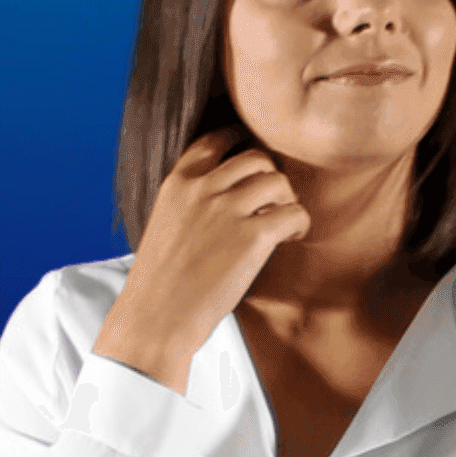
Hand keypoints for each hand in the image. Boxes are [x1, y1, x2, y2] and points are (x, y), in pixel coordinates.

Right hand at [94, 124, 309, 394]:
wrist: (156, 317)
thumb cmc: (161, 280)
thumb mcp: (166, 222)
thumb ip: (192, 199)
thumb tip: (232, 190)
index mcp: (178, 182)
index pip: (216, 139)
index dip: (241, 141)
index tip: (254, 155)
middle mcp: (203, 188)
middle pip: (256, 157)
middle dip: (270, 176)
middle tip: (273, 201)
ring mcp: (227, 210)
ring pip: (279, 180)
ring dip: (288, 199)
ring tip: (283, 222)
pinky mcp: (252, 237)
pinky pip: (294, 213)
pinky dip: (299, 224)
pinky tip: (291, 238)